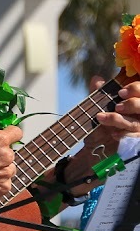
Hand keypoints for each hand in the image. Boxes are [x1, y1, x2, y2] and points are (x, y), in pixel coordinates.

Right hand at [0, 96, 19, 202]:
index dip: (8, 134)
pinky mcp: (4, 187)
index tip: (0, 137)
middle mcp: (7, 157)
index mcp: (0, 141)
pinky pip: (6, 181)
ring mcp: (7, 173)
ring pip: (9, 167)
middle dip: (0, 152)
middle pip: (10, 151)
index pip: (16, 132)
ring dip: (0, 166)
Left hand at [53, 76, 139, 194]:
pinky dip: (124, 135)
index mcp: (135, 103)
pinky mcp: (137, 142)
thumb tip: (97, 79)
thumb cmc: (100, 127)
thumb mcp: (97, 108)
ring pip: (137, 123)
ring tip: (101, 118)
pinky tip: (113, 134)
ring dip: (119, 120)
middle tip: (117, 106)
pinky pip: (136, 138)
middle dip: (132, 104)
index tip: (120, 93)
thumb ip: (98, 93)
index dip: (135, 89)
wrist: (96, 151)